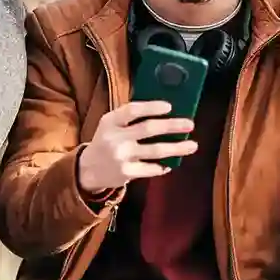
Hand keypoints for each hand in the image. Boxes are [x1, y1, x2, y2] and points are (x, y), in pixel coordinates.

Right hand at [76, 99, 196, 194]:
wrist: (87, 169)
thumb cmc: (107, 141)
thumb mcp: (111, 125)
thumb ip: (130, 117)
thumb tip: (167, 110)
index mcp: (110, 121)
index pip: (132, 110)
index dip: (151, 107)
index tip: (170, 106)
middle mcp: (115, 138)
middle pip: (148, 129)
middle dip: (172, 126)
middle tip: (190, 124)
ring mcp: (120, 156)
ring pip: (155, 150)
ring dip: (177, 148)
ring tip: (193, 145)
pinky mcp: (125, 173)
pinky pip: (152, 168)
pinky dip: (163, 166)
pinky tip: (171, 163)